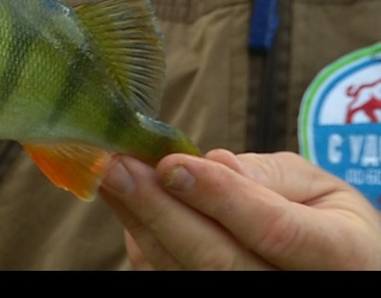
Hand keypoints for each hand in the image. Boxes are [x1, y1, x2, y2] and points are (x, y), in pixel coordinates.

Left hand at [99, 149, 380, 269]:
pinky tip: (126, 206)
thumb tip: (212, 163)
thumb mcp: (317, 186)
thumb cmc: (322, 219)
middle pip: (216, 259)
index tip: (171, 164)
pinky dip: (144, 243)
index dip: (219, 197)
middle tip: (118, 168)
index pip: (273, 229)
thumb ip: (266, 176)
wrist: (328, 264)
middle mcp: (292, 290)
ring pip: (185, 272)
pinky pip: (169, 278)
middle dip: (159, 210)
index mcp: (338, 254)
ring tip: (111, 177)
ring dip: (140, 222)